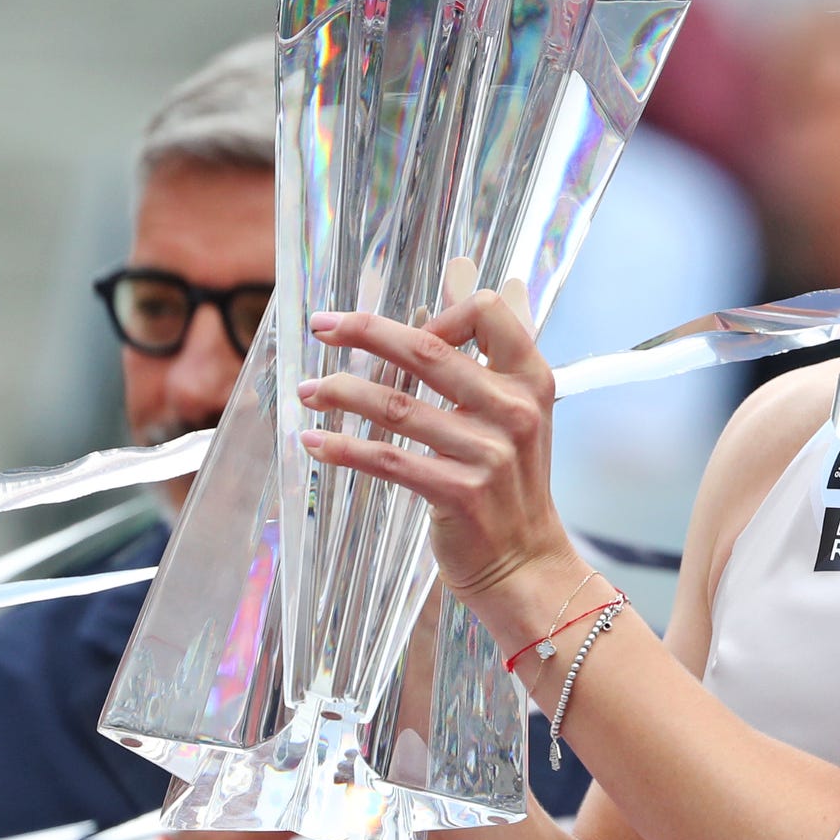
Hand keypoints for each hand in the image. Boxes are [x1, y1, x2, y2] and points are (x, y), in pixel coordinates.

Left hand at [294, 275, 580, 631]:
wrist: (526, 561)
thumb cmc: (511, 482)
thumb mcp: (514, 410)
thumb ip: (485, 349)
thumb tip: (461, 278)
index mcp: (532, 380)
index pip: (488, 313)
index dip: (441, 310)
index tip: (406, 327)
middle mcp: (515, 411)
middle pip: (429, 351)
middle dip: (364, 332)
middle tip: (321, 325)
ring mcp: (488, 454)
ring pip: (398, 406)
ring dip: (342, 393)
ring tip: (308, 390)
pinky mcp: (458, 493)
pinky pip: (386, 460)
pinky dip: (344, 449)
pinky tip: (315, 441)